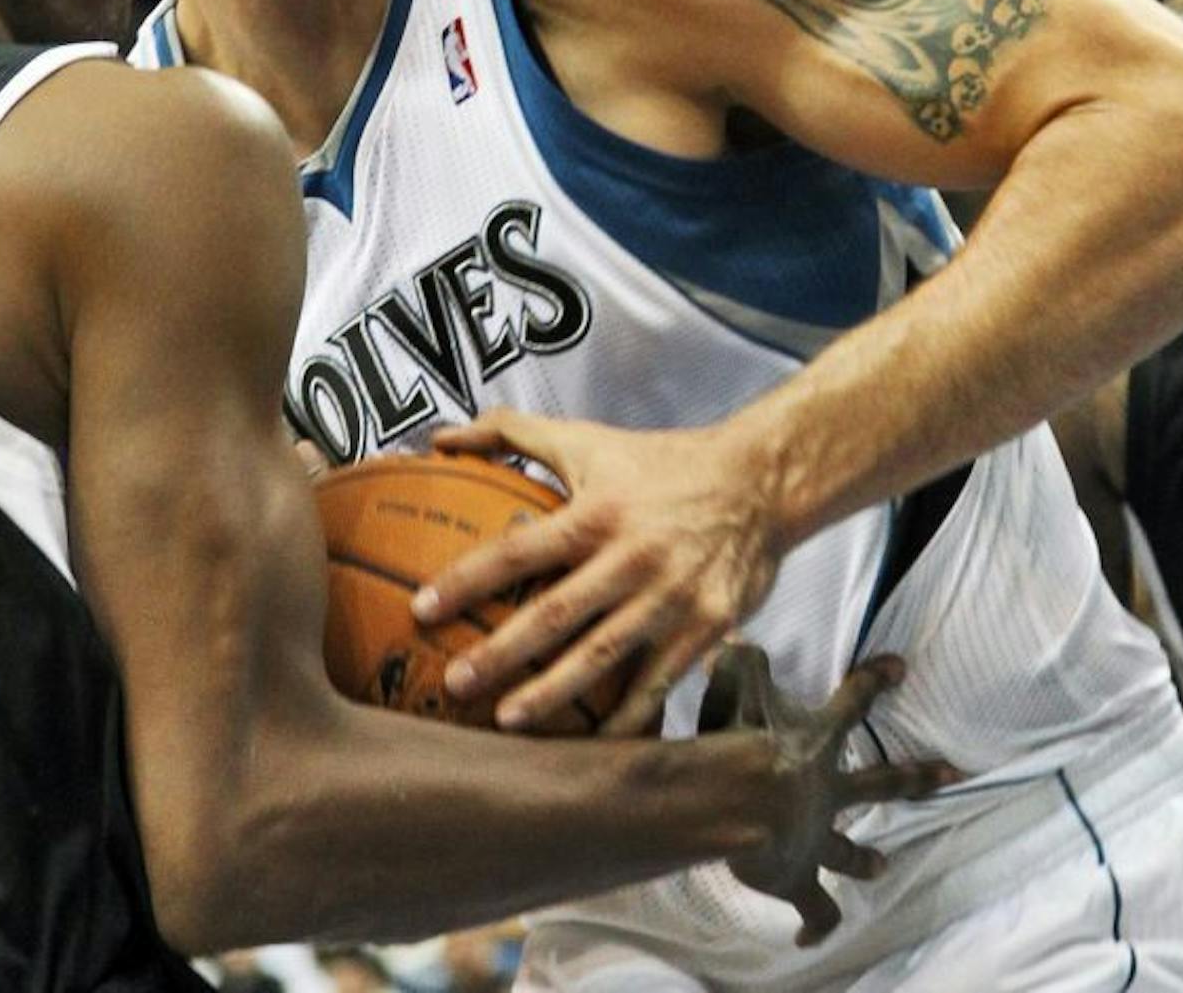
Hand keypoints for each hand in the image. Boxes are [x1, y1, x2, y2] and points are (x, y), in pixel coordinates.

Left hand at [415, 408, 784, 734]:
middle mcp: (632, 555)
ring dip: (553, 692)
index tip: (422, 609)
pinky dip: (626, 719)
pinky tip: (590, 747)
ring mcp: (670, 596)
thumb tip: (440, 438)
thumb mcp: (588, 440)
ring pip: (604, 655)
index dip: (468, 578)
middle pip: (557, 611)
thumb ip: (512, 435)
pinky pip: (658, 683)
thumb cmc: (660, 463)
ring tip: (506, 722)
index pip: (519, 548)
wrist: (760, 482)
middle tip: (455, 683)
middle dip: (502, 652)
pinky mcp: (706, 628)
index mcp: (597, 512)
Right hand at [704, 645, 956, 946]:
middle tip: (952, 773)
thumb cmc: (734, 739)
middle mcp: (829, 789)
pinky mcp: (800, 877)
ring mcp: (819, 836)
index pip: (852, 701)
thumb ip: (741, 665)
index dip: (875, 682)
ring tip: (881, 867)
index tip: (901, 667)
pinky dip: (815, 926)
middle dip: (917, 778)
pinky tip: (808, 943)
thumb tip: (736, 643)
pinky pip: (815, 909)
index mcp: (818, 741)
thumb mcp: (737, 688)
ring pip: (850, 851)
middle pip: (883, 782)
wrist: (736, 800)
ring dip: (865, 860)